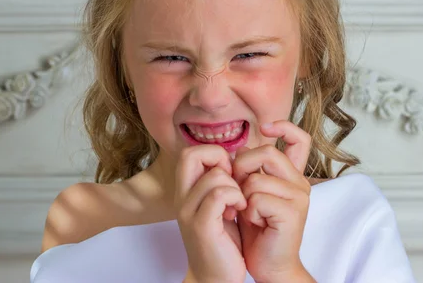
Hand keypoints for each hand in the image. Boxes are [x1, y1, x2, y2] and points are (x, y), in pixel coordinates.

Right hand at [175, 145, 247, 282]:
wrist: (216, 278)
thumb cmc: (223, 242)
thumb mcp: (218, 206)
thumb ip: (219, 182)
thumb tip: (234, 157)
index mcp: (185, 191)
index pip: (190, 152)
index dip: (214, 154)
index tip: (230, 173)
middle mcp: (181, 198)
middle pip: (191, 154)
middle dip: (219, 158)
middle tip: (233, 179)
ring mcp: (189, 212)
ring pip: (215, 176)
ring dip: (235, 185)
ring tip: (239, 203)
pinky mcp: (201, 225)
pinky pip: (220, 194)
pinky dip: (236, 197)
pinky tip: (240, 210)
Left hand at [232, 121, 312, 282]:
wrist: (269, 264)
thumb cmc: (258, 230)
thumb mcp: (250, 193)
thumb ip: (251, 170)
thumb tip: (242, 148)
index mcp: (291, 175)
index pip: (300, 139)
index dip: (284, 126)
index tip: (264, 127)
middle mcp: (299, 182)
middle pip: (266, 153)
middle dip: (242, 168)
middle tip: (239, 190)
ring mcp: (299, 197)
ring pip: (256, 179)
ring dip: (243, 197)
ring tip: (249, 212)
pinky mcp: (293, 213)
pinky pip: (257, 199)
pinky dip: (248, 211)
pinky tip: (255, 223)